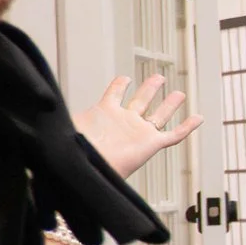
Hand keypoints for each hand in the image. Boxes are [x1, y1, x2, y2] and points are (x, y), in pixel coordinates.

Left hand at [73, 75, 200, 180]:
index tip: (124, 78)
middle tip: (158, 78)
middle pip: (142, 101)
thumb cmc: (77, 147)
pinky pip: (174, 135)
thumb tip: (47, 101)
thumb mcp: (68, 121)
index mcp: (107, 113)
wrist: (89, 167)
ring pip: (160, 114)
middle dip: (150, 89)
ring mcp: (140, 132)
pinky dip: (187, 127)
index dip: (119, 85)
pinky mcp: (151, 144)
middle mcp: (126, 121)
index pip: (115, 94)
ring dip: (169, 104)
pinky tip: (198, 118)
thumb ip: (64, 110)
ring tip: (178, 92)